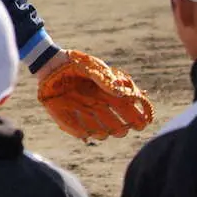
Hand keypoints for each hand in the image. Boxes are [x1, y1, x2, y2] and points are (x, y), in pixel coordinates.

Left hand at [37, 50, 153, 140]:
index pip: (128, 109)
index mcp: (109, 95)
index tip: (145, 122)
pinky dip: (82, 133)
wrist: (52, 63)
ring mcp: (84, 113)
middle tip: (126, 127)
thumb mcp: (92, 67)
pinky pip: (77, 131)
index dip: (138, 116)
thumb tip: (123, 95)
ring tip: (106, 128)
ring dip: (105, 131)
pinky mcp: (67, 117)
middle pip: (117, 125)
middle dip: (123, 128)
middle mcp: (99, 106)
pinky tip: (85, 131)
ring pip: (100, 131)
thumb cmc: (76, 63)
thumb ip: (106, 80)